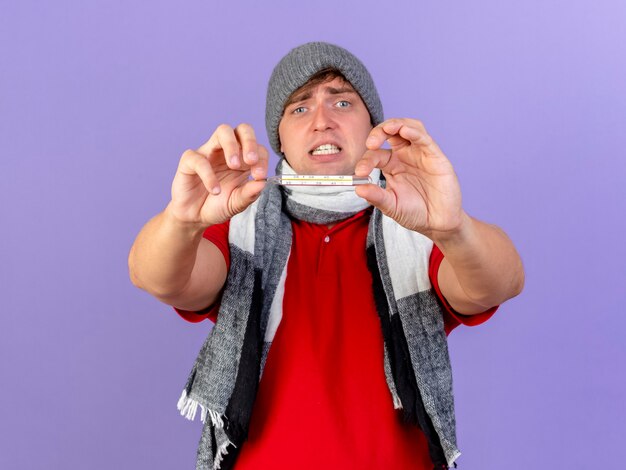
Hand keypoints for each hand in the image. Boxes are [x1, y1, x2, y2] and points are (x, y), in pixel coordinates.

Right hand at [168, 123, 267, 227]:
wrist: (195, 217)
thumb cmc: (218, 206)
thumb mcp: (237, 203)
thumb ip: (250, 194)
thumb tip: (263, 183)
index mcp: (244, 160)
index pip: (258, 149)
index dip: (262, 159)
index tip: (260, 176)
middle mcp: (227, 152)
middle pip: (243, 130)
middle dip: (250, 141)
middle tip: (251, 161)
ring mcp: (209, 153)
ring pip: (223, 131)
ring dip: (231, 146)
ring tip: (234, 166)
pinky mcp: (189, 161)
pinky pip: (199, 159)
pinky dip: (208, 174)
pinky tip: (215, 190)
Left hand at [354, 118, 466, 239]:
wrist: (438, 223)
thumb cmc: (415, 212)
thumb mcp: (391, 206)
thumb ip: (376, 197)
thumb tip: (358, 188)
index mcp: (391, 165)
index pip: (375, 154)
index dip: (366, 160)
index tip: (360, 172)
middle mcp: (405, 155)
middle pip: (391, 132)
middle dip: (378, 132)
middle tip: (370, 143)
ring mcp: (420, 154)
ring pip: (409, 128)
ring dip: (397, 124)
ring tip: (387, 129)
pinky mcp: (435, 157)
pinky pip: (424, 139)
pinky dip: (414, 132)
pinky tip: (405, 131)